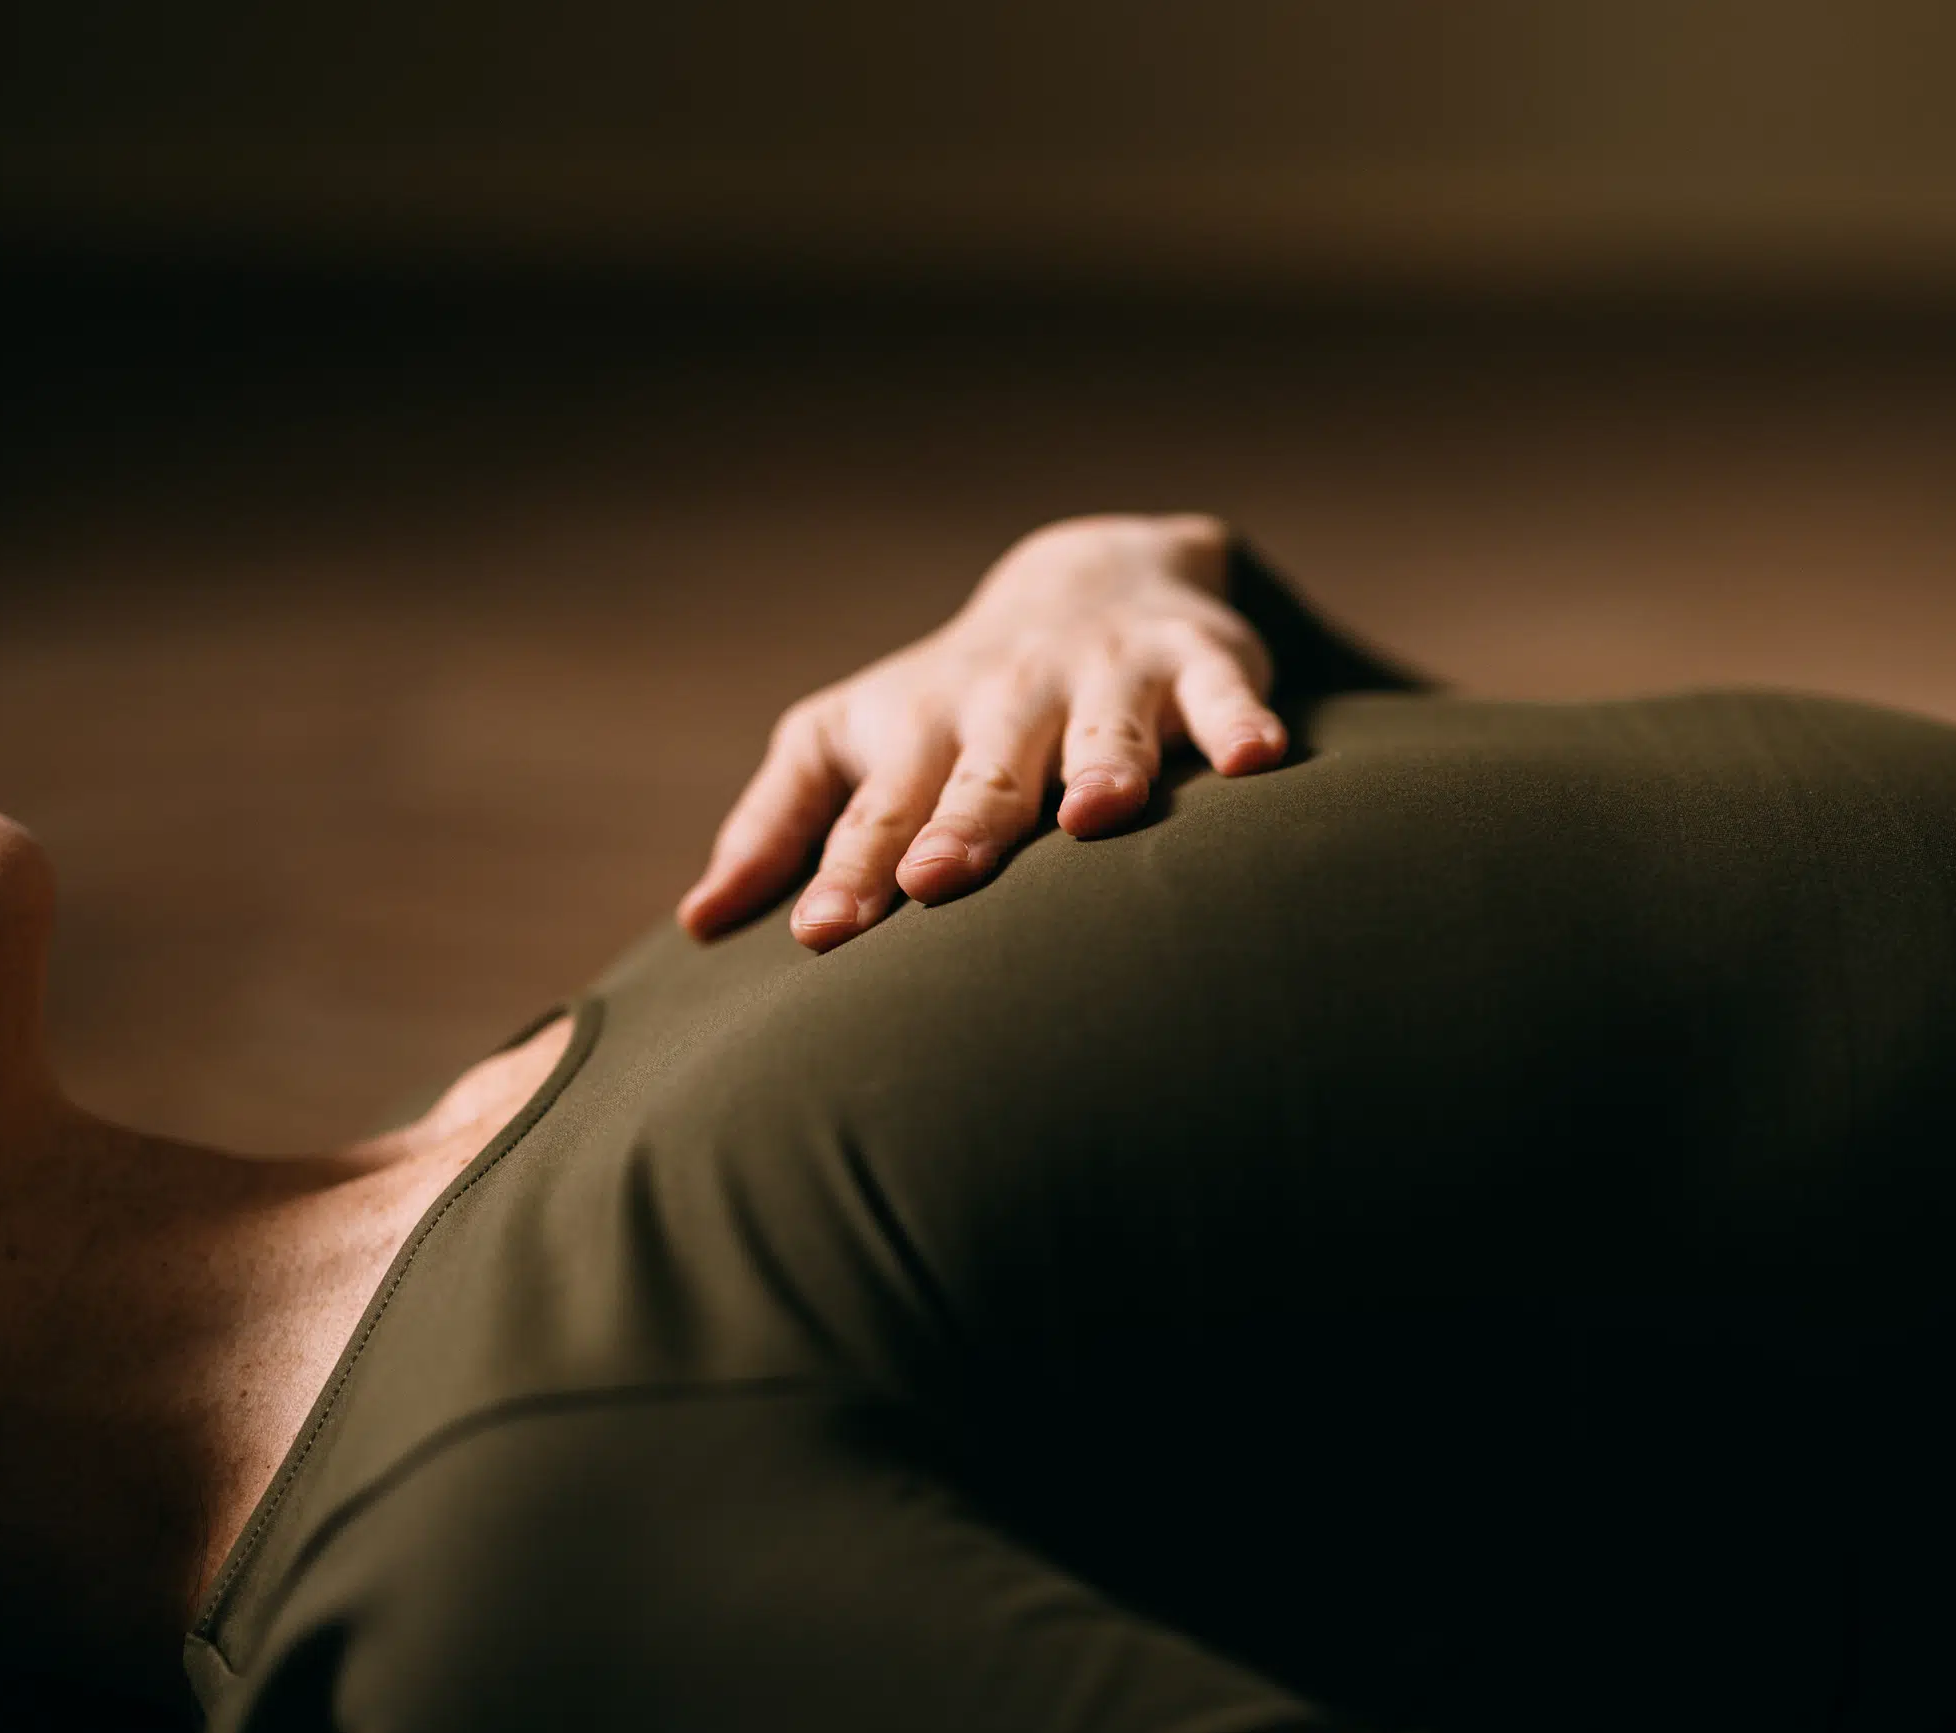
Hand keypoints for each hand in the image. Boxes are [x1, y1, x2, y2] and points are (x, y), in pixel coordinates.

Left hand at [682, 513, 1290, 951]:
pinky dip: (1242, 723)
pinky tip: (1260, 763)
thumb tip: (696, 927)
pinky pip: (1224, 699)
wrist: (1092, 573)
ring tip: (1100, 816)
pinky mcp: (1199, 665)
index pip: (879, 812)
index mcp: (920, 734)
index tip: (825, 935)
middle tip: (940, 882)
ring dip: (1103, 768)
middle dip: (964, 826)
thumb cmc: (953, 701)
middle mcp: (1008, 706)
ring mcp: (1105, 681)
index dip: (850, 870)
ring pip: (1104, 733)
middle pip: (983, 776)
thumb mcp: (852, 741)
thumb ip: (781, 827)